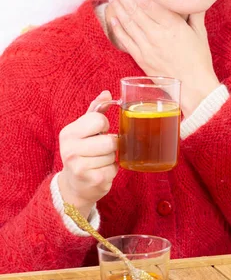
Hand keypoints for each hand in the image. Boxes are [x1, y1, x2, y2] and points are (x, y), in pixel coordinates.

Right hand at [58, 91, 118, 217]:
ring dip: (111, 158)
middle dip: (110, 144)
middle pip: (109, 140)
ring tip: (99, 161)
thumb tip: (107, 93)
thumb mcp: (84, 130)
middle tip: (100, 150)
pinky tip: (100, 171)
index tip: (97, 133)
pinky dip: (112, 170)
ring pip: (113, 154)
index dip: (104, 126)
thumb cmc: (82, 151)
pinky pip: (114, 169)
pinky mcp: (92, 181)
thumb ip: (96, 110)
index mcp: (68, 133)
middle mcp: (70, 150)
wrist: (74, 185)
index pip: (99, 120)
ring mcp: (80, 167)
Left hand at [107, 0, 220, 115]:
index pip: (149, 3)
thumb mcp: (200, 33)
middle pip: (134, 10)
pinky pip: (125, 40)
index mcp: (173, 26)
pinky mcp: (141, 59)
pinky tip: (112, 17)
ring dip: (117, 7)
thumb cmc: (199, 59)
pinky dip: (118, 27)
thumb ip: (194, 13)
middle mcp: (157, 35)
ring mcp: (147, 48)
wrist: (193, 87)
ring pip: (128, 23)